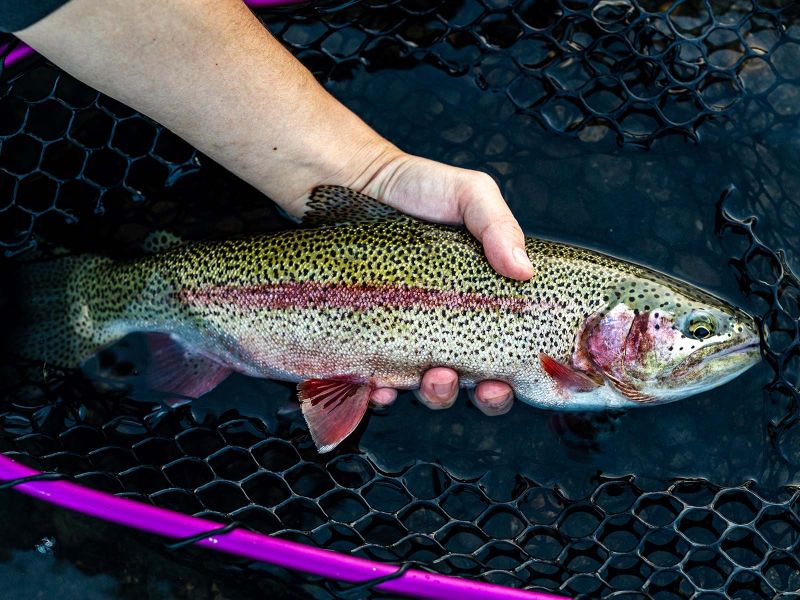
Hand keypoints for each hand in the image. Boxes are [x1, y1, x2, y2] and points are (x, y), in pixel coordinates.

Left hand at [344, 147, 530, 415]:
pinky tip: (378, 386)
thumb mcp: (470, 194)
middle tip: (482, 386)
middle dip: (481, 397)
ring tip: (435, 376)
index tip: (508, 382)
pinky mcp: (366, 335)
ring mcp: (405, 335)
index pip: (505, 357)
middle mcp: (445, 326)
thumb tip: (524, 270)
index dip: (511, 381)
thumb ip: (499, 226)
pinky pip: (372, 378)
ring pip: (426, 388)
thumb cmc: (418, 189)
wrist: (357, 183)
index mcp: (479, 303)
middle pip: (472, 384)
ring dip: (437, 395)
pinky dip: (378, 392)